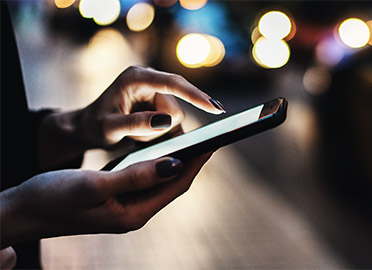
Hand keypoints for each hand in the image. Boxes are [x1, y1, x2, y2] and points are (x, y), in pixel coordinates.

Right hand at [0, 152, 211, 247]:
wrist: (23, 210)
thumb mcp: (95, 184)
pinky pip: (145, 178)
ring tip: (188, 138)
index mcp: (134, 214)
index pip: (176, 184)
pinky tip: (157, 149)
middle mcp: (134, 212)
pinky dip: (155, 162)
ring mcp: (126, 207)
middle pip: (172, 183)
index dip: (196, 162)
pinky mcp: (116, 198)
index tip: (214, 141)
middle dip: (190, 160)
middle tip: (206, 136)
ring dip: (174, 159)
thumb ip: (136, 176)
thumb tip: (174, 164)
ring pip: (159, 180)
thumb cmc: (53, 197)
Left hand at [77, 66, 225, 146]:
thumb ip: (135, 124)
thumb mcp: (109, 128)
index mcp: (137, 77)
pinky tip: (142, 135)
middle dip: (160, 128)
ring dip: (158, 134)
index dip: (196, 96)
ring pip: (176, 120)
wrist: (88, 128)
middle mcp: (151, 81)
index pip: (174, 83)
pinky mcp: (161, 105)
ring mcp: (157, 93)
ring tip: (134, 135)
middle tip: (134, 135)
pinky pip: (173, 125)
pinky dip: (161, 135)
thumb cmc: (94, 126)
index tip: (216, 108)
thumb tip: (166, 120)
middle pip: (177, 109)